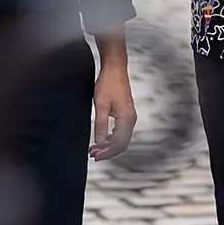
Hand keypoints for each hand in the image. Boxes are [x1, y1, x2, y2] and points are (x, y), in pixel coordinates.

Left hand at [90, 36, 135, 160]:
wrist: (115, 69)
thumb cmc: (108, 83)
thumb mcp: (101, 105)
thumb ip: (100, 124)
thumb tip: (99, 141)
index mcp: (127, 118)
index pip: (119, 144)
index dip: (107, 152)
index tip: (96, 156)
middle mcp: (130, 119)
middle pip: (121, 143)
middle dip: (107, 151)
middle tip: (93, 154)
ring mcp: (129, 117)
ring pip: (120, 138)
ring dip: (108, 145)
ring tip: (94, 148)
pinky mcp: (125, 114)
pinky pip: (120, 131)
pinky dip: (110, 137)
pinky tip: (101, 139)